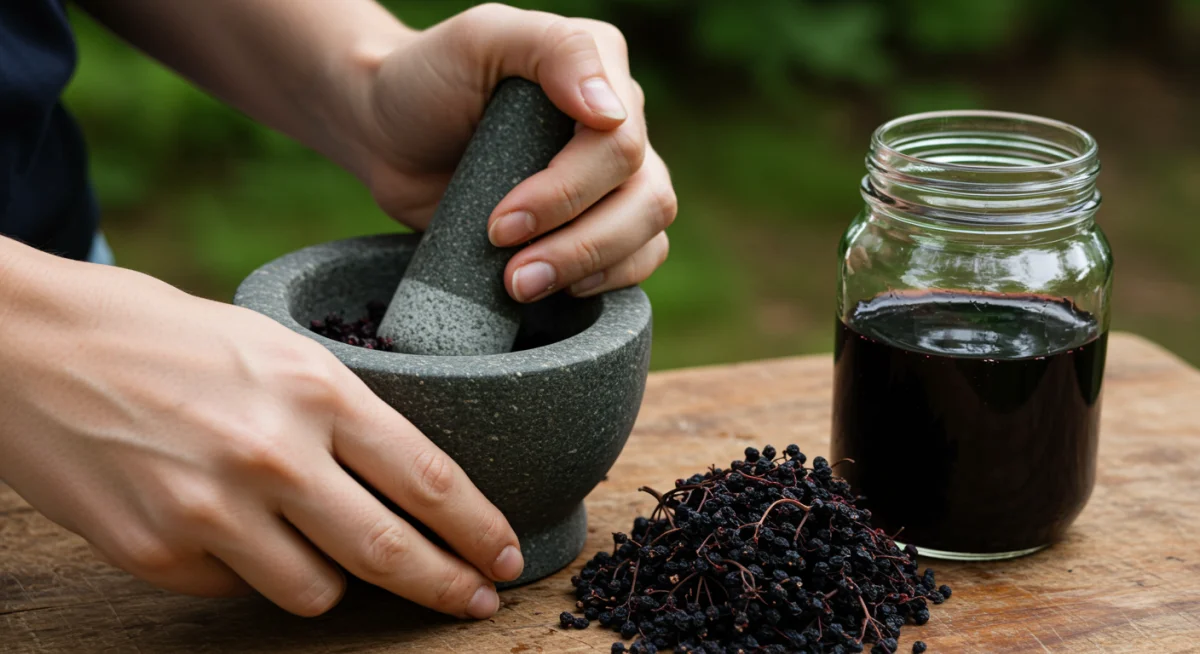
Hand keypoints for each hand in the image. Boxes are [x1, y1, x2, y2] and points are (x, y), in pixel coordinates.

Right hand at [0, 242, 521, 617]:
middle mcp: (273, 454)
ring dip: (334, 580)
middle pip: (391, 551)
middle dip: (447, 586)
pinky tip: (226, 529)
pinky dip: (248, 571)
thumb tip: (400, 478)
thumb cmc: (161, 335)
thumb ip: (339, 408)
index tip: (505, 556)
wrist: (29, 345)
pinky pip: (237, 590)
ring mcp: (212, 510)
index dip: (479, 528)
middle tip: (477, 602)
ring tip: (319, 547)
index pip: (428, 478)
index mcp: (313, 389)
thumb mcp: (271, 344)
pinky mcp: (157, 552)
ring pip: (318, 593)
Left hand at [352, 4, 676, 301]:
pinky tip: (559, 286)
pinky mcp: (596, 222)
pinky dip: (608, 279)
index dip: (568, 192)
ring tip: (522, 285)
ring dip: (591, 267)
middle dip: (580, 244)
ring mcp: (614, 177)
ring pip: (649, 232)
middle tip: (512, 271)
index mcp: (603, 68)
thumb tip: (612, 114)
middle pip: (646, 196)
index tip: (502, 221)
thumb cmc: (427, 79)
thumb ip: (554, 49)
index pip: (621, 144)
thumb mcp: (480, 38)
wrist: (386, 134)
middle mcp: (621, 123)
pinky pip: (640, 257)